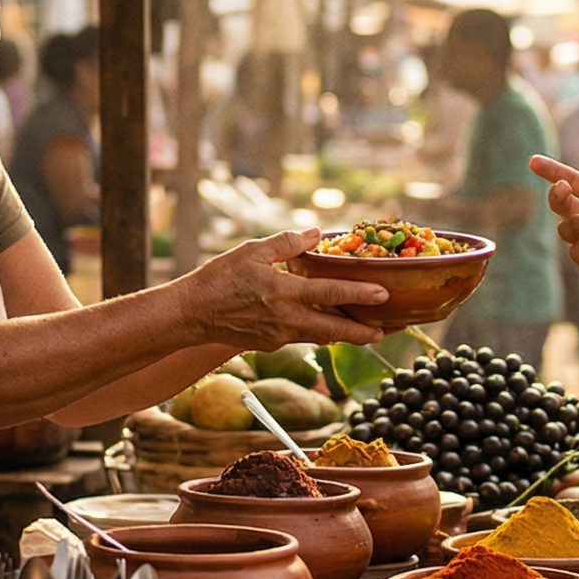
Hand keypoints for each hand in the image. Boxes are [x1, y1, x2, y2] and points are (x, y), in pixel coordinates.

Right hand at [182, 230, 389, 348]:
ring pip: (321, 337)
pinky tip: (328, 326)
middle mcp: (285, 319)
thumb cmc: (218, 278)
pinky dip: (319, 332)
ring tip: (367, 332)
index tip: (384, 294)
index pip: (330, 294)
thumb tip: (315, 233)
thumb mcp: (252, 251)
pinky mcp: (270, 344)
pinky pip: (302, 337)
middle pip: (334, 329)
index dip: (360, 294)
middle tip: (387, 331)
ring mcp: (279, 336)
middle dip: (364, 332)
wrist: (191, 314)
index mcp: (282, 292)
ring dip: (345, 335)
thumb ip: (286, 243)